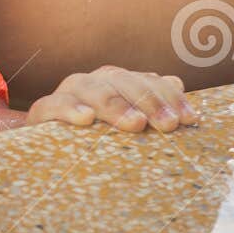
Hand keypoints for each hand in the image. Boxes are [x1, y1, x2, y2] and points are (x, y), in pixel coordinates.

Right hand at [25, 66, 198, 132]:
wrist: (45, 151)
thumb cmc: (94, 140)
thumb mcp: (123, 126)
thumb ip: (148, 104)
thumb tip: (177, 82)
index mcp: (116, 82)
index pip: (148, 82)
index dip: (170, 98)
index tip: (190, 119)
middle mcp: (94, 81)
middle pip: (124, 82)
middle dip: (150, 102)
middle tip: (168, 125)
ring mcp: (68, 93)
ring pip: (93, 90)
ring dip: (116, 106)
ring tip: (136, 124)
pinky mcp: (43, 112)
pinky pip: (54, 105)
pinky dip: (70, 109)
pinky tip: (86, 119)